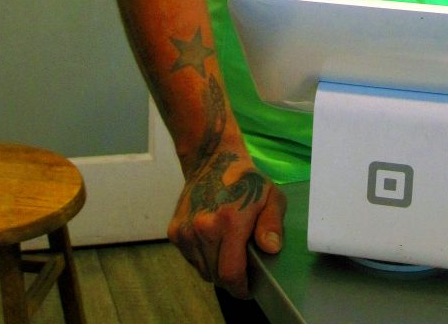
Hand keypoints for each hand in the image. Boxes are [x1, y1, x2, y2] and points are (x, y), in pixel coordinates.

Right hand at [168, 148, 286, 297]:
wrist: (212, 159)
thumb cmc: (246, 180)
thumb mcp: (271, 196)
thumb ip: (273, 224)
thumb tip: (271, 249)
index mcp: (229, 221)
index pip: (230, 273)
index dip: (241, 287)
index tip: (249, 288)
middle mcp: (203, 228)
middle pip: (216, 276)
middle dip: (231, 278)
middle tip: (242, 268)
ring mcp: (185, 231)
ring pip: (203, 270)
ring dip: (216, 268)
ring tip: (228, 250)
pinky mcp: (174, 231)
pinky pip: (191, 259)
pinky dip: (203, 257)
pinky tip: (213, 241)